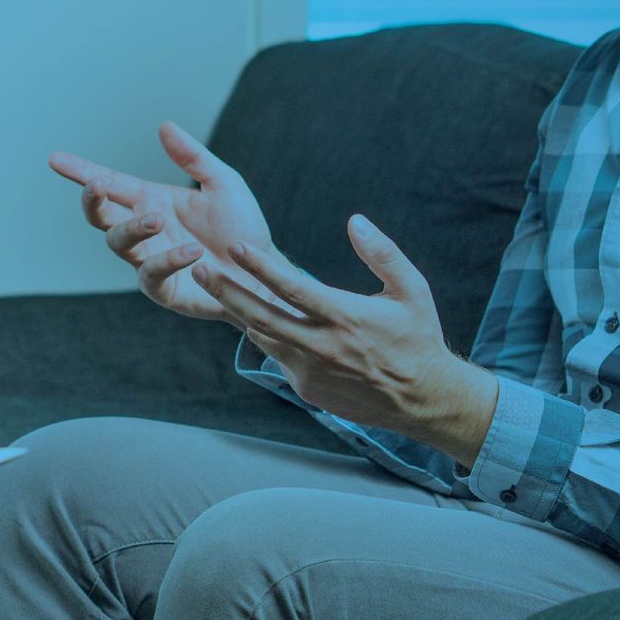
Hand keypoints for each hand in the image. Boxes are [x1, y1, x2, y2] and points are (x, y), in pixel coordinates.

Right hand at [50, 121, 283, 323]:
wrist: (263, 271)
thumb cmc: (242, 229)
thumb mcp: (223, 183)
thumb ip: (194, 157)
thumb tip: (164, 126)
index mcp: (152, 201)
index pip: (110, 184)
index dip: (81, 171)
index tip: (55, 159)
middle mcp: (145, 232)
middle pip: (102, 217)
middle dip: (93, 200)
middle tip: (99, 185)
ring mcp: (150, 261)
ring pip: (119, 243)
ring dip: (133, 228)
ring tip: (157, 218)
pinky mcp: (164, 290)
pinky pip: (152, 274)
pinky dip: (168, 259)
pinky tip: (192, 251)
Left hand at [192, 215, 499, 466]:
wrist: (421, 398)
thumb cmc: (418, 338)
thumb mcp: (412, 290)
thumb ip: (383, 253)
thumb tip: (355, 220)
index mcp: (345, 317)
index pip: (292, 288)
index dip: (259, 266)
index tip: (234, 247)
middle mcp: (323, 345)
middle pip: (262, 316)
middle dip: (226, 291)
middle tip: (198, 270)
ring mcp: (311, 370)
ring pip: (263, 337)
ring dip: (237, 312)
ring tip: (212, 288)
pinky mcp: (307, 388)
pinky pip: (278, 356)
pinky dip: (265, 336)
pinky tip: (251, 317)